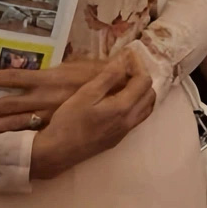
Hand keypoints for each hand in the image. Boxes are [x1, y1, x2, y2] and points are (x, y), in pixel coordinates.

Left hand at [0, 57, 112, 131]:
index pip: (12, 77)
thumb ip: (56, 68)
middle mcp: (45, 97)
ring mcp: (49, 114)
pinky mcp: (56, 123)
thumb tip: (39, 66)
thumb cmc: (98, 73)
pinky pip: (30, 132)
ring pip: (15, 122)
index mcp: (49, 77)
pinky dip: (13, 135)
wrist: (121, 90)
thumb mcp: (75, 65)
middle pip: (7, 104)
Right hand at [27, 54, 155, 180]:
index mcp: (123, 108)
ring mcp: (125, 132)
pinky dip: (137, 105)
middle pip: (150, 94)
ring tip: (127, 82)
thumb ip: (108, 77)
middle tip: (128, 68)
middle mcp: (129, 120)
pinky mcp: (118, 139)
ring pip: (146, 108)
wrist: (56, 152)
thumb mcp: (86, 94)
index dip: (139, 65)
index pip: (144, 81)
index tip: (129, 55)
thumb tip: (124, 61)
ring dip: (142, 92)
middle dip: (143, 78)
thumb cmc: (68, 121)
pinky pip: (137, 118)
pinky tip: (122, 100)